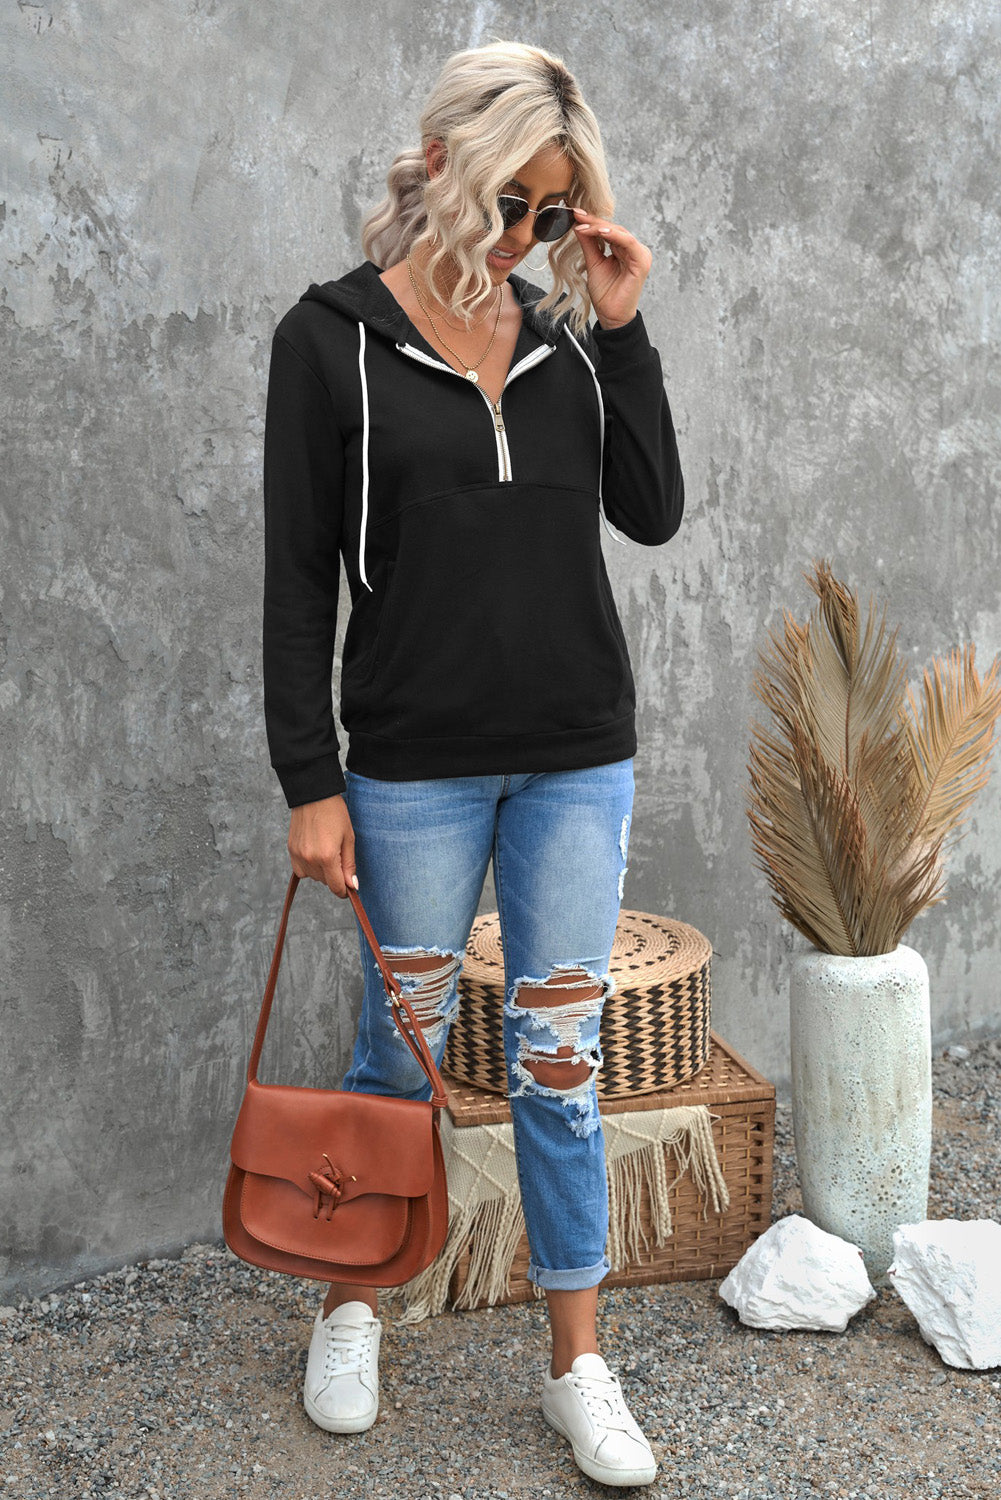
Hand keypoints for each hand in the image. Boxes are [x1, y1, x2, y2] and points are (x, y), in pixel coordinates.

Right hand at [288, 794, 356, 897]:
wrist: (313, 795)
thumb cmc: (335, 813)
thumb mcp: (348, 838)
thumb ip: (349, 864)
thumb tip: (352, 886)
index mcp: (327, 856)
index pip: (336, 886)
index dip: (345, 890)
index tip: (349, 887)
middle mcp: (310, 859)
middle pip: (325, 882)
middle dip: (335, 875)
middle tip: (339, 855)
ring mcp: (298, 855)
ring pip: (313, 877)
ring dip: (322, 871)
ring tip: (327, 850)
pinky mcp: (291, 850)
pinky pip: (300, 870)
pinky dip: (309, 867)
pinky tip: (315, 853)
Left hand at [573, 208, 652, 330]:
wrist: (611, 315)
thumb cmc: (605, 293)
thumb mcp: (593, 263)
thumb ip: (588, 244)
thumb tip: (579, 224)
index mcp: (624, 249)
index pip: (607, 230)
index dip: (591, 221)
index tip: (575, 213)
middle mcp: (633, 250)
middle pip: (613, 228)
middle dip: (594, 221)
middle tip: (576, 214)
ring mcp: (639, 254)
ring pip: (619, 232)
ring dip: (600, 227)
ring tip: (583, 224)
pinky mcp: (641, 261)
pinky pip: (628, 243)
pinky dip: (614, 235)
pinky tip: (600, 231)